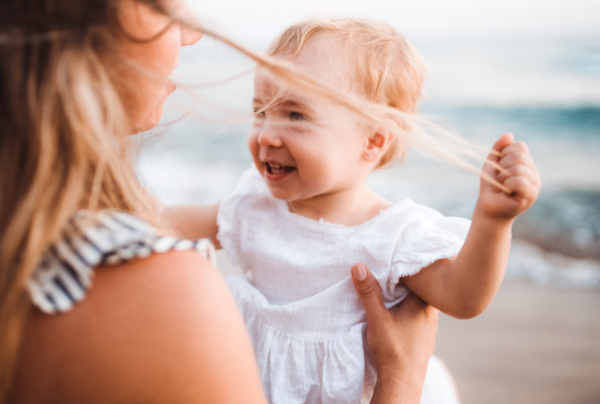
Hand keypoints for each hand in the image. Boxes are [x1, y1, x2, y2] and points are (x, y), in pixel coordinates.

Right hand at [351, 264, 438, 403]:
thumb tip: (359, 267)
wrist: (403, 383)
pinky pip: (417, 314)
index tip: (394, 256)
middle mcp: (431, 313)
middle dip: (405, 280)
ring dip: (406, 296)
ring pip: (418, 302)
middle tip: (390, 269)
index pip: (419, 276)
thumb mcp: (377, 318)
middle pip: (419, 288)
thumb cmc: (393, 351)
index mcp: (424, 304)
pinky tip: (396, 311)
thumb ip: (368, 293)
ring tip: (391, 287)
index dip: (407, 266)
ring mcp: (429, 326)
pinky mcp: (424, 336)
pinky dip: (407, 308)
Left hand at [478, 133, 540, 220]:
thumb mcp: (491, 164)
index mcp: (526, 162)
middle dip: (501, 167)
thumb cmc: (491, 186)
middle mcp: (534, 172)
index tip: (498, 167)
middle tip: (498, 179)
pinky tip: (506, 191)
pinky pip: (520, 181)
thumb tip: (509, 135)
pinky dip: (507, 184)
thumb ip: (498, 149)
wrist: (488, 207)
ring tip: (501, 186)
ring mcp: (535, 183)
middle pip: (519, 156)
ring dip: (502, 177)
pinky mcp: (532, 195)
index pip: (520, 146)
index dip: (504, 154)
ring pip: (518, 168)